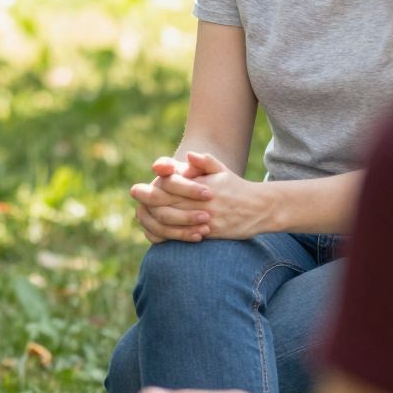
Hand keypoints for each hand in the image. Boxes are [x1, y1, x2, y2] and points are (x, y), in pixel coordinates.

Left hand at [132, 153, 265, 241]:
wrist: (260, 208)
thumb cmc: (236, 187)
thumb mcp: (222, 170)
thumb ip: (205, 162)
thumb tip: (188, 155)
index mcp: (203, 185)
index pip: (171, 186)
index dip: (152, 188)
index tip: (136, 190)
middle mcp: (203, 202)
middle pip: (167, 204)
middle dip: (147, 203)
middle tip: (133, 203)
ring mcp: (206, 219)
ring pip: (173, 223)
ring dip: (154, 221)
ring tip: (142, 218)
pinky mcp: (210, 233)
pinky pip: (185, 236)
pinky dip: (169, 236)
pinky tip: (158, 232)